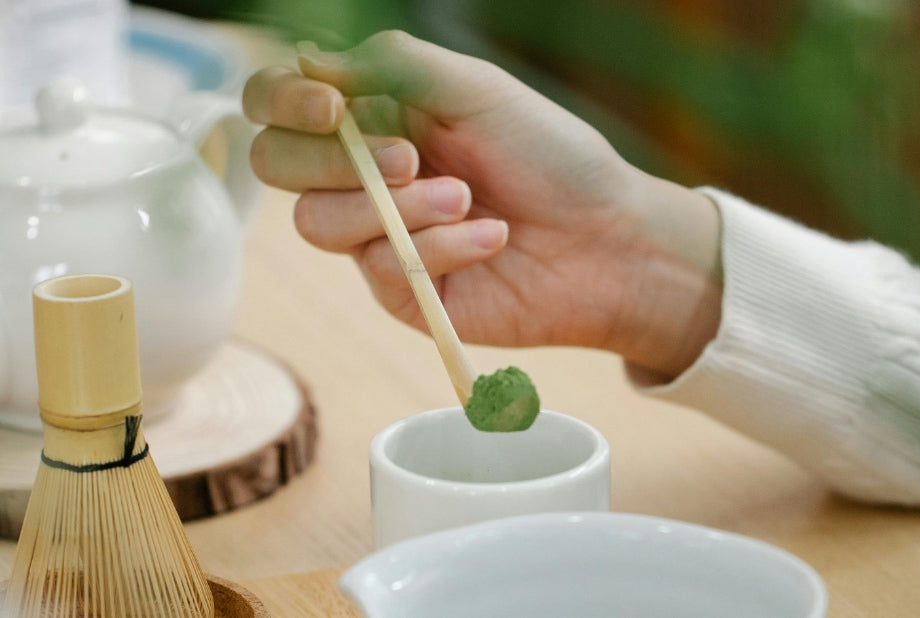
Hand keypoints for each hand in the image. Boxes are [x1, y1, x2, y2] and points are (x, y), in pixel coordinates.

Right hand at [243, 30, 721, 378]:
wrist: (607, 239)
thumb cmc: (551, 157)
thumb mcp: (477, 90)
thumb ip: (393, 65)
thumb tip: (309, 61)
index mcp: (375, 115)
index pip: (280, 105)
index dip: (282, 103)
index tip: (331, 107)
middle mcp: (364, 174)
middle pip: (276, 166)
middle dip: (331, 160)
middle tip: (408, 156)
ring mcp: (378, 235)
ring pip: (319, 223)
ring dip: (398, 207)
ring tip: (466, 199)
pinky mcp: (401, 292)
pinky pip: (381, 268)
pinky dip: (441, 248)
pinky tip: (492, 237)